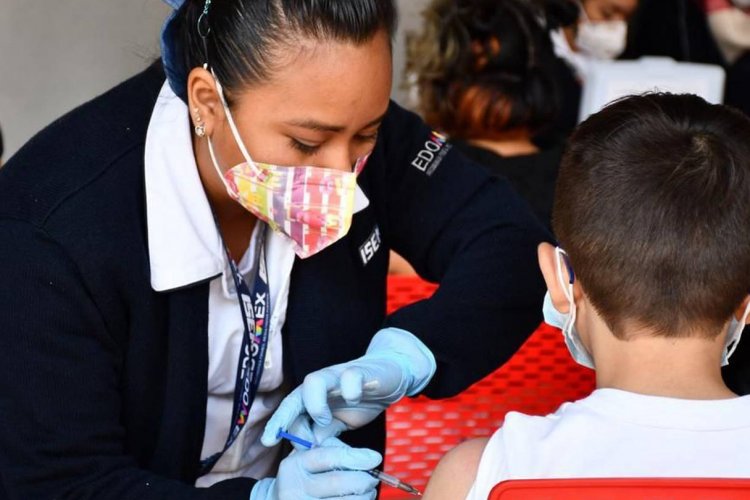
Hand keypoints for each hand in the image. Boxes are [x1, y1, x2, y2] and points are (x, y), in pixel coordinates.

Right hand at [250, 436, 381, 499]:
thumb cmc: (301, 479)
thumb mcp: (306, 460)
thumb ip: (331, 452)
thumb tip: (368, 458)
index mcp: (293, 466)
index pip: (328, 457)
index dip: (355, 456)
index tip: (375, 458)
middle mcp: (294, 489)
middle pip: (338, 482)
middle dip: (363, 479)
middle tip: (373, 479)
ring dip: (364, 497)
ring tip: (368, 492)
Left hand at [261, 328, 435, 445]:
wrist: (391, 374)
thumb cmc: (362, 397)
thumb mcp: (341, 421)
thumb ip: (325, 433)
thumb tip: (308, 448)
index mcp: (315, 395)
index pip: (290, 408)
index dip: (278, 423)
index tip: (267, 441)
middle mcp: (322, 383)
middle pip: (296, 395)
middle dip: (286, 416)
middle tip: (287, 438)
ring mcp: (340, 375)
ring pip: (314, 380)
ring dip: (314, 404)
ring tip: (325, 421)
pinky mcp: (361, 371)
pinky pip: (350, 377)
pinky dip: (349, 391)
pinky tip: (354, 400)